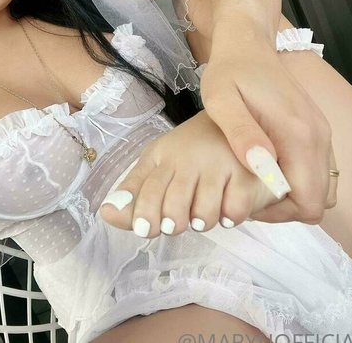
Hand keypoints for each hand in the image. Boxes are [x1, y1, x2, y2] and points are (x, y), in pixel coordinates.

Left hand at [98, 109, 280, 237]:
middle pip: (173, 205)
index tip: (147, 230)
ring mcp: (218, 163)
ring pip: (204, 214)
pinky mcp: (246, 172)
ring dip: (203, 221)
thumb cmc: (191, 153)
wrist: (237, 122)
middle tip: (178, 224)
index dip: (144, 215)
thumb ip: (135, 194)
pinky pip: (234, 211)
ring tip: (205, 212)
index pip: (146, 190)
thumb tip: (105, 214)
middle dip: (173, 223)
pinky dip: (230, 217)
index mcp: (162, 156)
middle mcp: (188, 158)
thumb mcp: (159, 167)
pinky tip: (228, 206)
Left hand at [200, 15, 335, 224]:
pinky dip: (297, 180)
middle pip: (320, 199)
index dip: (279, 213)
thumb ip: (241, 134)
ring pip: (321, 186)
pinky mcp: (316, 128)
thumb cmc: (229, 70)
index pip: (308, 201)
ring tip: (255, 183)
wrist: (248, 42)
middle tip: (247, 195)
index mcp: (298, 133)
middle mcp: (318, 135)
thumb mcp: (221, 100)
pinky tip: (266, 168)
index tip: (247, 202)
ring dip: (291, 195)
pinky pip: (317, 170)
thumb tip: (261, 169)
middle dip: (284, 209)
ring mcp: (321, 131)